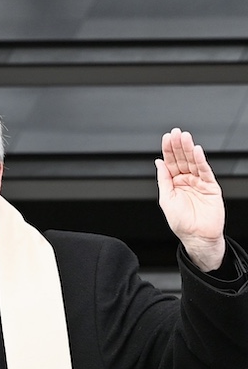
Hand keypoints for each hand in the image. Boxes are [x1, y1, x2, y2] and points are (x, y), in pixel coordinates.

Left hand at [155, 128, 225, 270]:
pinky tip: (196, 151)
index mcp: (174, 183)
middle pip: (181, 159)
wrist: (197, 236)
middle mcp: (186, 180)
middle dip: (178, 145)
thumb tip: (158, 162)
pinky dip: (200, 160)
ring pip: (193, 162)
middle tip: (176, 132)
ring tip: (185, 137)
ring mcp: (198, 182)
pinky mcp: (210, 186)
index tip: (166, 138)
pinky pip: (205, 171)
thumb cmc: (181, 222)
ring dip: (189, 149)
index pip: (170, 162)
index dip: (168, 150)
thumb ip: (163, 179)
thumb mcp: (166, 199)